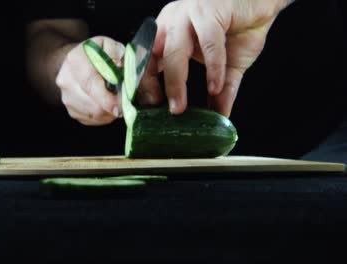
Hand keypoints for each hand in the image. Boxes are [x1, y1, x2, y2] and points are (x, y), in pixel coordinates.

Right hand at [56, 36, 124, 125]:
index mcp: (75, 60)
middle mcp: (66, 79)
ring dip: (108, 112)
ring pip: (92, 114)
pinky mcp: (70, 110)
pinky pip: (90, 120)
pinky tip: (107, 106)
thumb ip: (114, 51)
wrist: (76, 63)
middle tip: (123, 103)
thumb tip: (117, 64)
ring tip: (115, 101)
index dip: (105, 98)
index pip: (90, 82)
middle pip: (92, 103)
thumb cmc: (95, 55)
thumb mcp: (107, 44)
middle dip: (111, 106)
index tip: (118, 107)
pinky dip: (103, 116)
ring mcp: (66, 97)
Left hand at [142, 0, 292, 116]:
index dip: (145, 85)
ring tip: (181, 107)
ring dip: (176, 83)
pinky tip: (214, 87)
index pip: (146, 60)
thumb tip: (219, 115)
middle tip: (169, 113)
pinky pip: (208, 44)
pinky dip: (211, 69)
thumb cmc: (239, 25)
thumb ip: (222, 89)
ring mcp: (188, 14)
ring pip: (174, 53)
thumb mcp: (226, 64)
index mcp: (169, 33)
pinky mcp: (209, 10)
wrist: (262, 0)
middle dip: (158, 89)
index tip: (152, 107)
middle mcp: (173, 22)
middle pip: (155, 59)